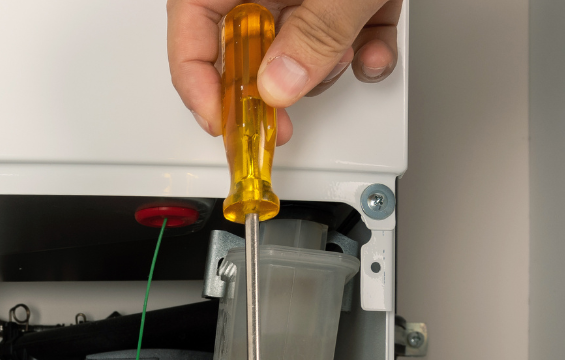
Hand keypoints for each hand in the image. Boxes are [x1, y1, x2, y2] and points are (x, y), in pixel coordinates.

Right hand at [168, 0, 402, 143]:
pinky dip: (364, 47)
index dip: (201, 89)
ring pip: (298, 44)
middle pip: (246, 46)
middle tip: (287, 112)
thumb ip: (311, 34)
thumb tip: (279, 86)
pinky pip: (343, 30)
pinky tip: (375, 49)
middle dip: (277, 80)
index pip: (189, 37)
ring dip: (328, 64)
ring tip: (351, 53)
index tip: (225, 124)